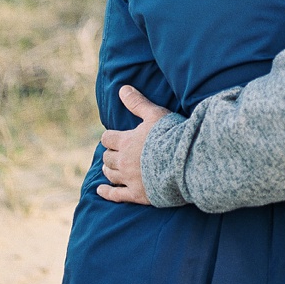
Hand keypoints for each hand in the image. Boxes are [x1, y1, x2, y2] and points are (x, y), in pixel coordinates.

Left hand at [97, 86, 170, 203]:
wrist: (184, 162)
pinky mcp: (136, 194)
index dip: (109, 137)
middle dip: (110, 153)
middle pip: (107, 157)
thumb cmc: (170, 135)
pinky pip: (115, 195)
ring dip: (108, 169)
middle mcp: (124, 161)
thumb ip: (137, 103)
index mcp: (126, 141)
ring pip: (110, 174)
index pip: (108, 138)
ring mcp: (129, 179)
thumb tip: (122, 88)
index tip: (113, 137)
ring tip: (109, 167)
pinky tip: (100, 190)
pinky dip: (106, 192)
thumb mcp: (155, 114)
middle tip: (115, 152)